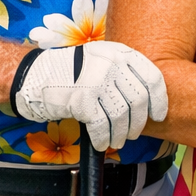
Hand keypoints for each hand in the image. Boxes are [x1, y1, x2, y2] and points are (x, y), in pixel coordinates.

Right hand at [10, 42, 167, 150]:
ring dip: (121, 134)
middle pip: (138, 99)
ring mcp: (96, 81)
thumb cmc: (72, 71)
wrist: (35, 75)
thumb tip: (148, 100)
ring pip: (122, 115)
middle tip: (132, 133)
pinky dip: (104, 138)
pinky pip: (102, 125)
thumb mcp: (102, 59)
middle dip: (138, 122)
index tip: (158, 115)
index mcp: (120, 53)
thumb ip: (124, 72)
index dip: (159, 100)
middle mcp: (111, 64)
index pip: (152, 77)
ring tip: (117, 141)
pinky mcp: (82, 99)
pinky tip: (101, 143)